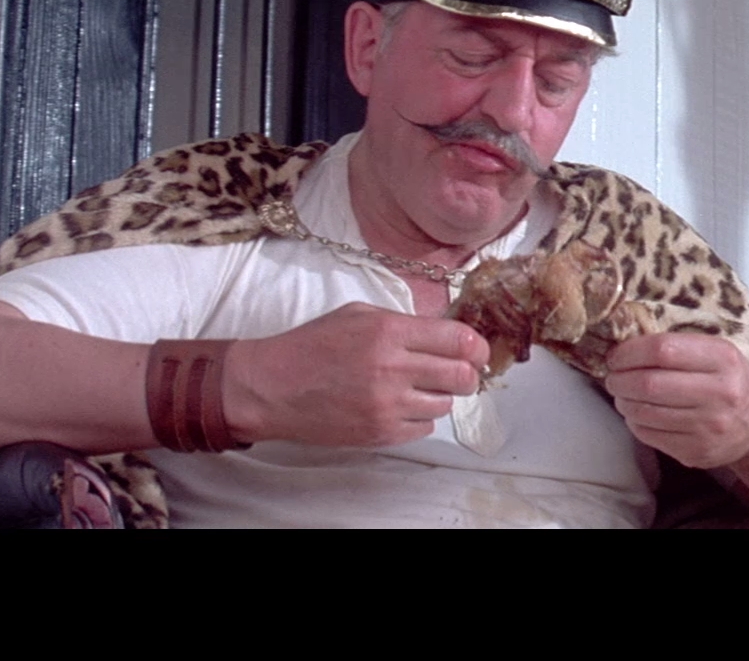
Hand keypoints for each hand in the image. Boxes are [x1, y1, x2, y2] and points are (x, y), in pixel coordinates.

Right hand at [225, 302, 488, 446]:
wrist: (270, 387)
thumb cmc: (312, 346)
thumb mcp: (359, 315)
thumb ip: (404, 322)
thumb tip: (444, 332)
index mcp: (390, 332)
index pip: (460, 340)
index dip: (478, 347)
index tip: (478, 351)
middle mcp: (393, 368)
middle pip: (462, 376)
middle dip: (469, 375)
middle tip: (462, 373)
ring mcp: (387, 405)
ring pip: (445, 404)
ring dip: (440, 396)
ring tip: (418, 388)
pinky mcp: (379, 433)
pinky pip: (424, 428)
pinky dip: (420, 418)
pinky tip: (400, 406)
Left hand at [604, 333, 748, 470]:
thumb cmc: (726, 378)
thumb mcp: (715, 351)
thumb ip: (676, 344)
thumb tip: (622, 344)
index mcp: (723, 358)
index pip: (663, 349)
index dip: (630, 351)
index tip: (616, 354)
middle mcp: (719, 393)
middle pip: (649, 383)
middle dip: (619, 378)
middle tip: (613, 376)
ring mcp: (708, 427)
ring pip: (645, 412)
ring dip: (623, 401)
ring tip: (623, 393)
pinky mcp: (696, 452)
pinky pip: (649, 435)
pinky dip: (634, 422)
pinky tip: (638, 413)